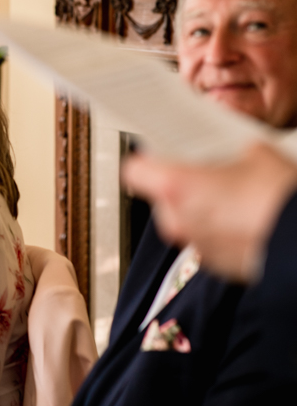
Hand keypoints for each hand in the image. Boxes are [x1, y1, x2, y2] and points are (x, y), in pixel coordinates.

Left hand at [123, 143, 296, 282]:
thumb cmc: (278, 200)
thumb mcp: (256, 155)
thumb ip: (229, 150)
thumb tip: (232, 148)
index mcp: (175, 187)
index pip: (135, 170)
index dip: (149, 159)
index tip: (161, 153)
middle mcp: (177, 220)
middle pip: (162, 196)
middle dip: (182, 185)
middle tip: (207, 173)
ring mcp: (195, 245)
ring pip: (184, 219)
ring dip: (201, 208)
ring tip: (233, 195)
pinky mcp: (216, 264)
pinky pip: (206, 239)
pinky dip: (218, 229)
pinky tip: (245, 217)